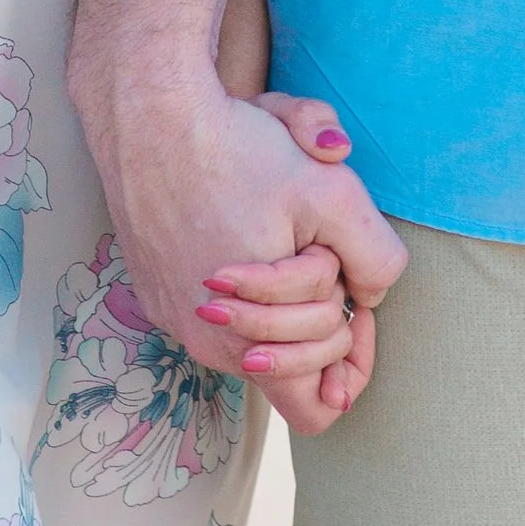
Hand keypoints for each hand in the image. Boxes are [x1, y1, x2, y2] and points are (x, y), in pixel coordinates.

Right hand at [90, 74, 405, 437]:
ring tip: (277, 220)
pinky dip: (242, 271)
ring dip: (281, 283)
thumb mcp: (332, 194)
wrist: (150, 115)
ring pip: (256, 325)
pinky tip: (239, 214)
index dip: (351, 360)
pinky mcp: (154, 286)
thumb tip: (372, 292)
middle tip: (317, 243)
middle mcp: (207, 346)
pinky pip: (218, 302)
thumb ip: (375, 257)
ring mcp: (175, 318)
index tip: (355, 300)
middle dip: (321, 304)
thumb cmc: (239, 152)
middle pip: (295, 357)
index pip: (320, 410)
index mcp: (252, 344)